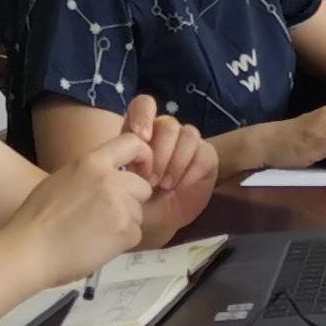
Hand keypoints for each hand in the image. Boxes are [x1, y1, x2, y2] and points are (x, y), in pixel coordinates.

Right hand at [0, 143, 153, 294]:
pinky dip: (121, 242)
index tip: (141, 171)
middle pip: (142, 186)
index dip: (144, 156)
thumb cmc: (36, 219)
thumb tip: (109, 175)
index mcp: (91, 162)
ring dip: (124, 222)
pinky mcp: (126, 231)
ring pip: (139, 212)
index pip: (133, 143)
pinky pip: (135, 233)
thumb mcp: (61, 179)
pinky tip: (97, 245)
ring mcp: (120, 206)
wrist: (28, 252)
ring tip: (94, 232)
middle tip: (105, 215)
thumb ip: (90, 173)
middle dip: (130, 200)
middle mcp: (110, 180)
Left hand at [112, 95, 217, 242]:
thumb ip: (122, 164)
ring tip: (166, 186)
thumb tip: (128, 157)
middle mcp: (165, 132)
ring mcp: (187, 142)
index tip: (141, 138)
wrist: (159, 220)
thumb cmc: (135, 200)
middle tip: (151, 180)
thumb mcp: (120, 184)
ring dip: (175, 163)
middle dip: (160, 153)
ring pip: (187, 135)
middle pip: (167, 124)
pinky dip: (191, 171)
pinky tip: (181, 186)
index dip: (144, 116)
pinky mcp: (205, 156)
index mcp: (141, 131)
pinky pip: (203, 153)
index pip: (145, 105)